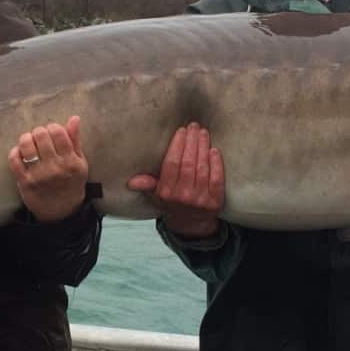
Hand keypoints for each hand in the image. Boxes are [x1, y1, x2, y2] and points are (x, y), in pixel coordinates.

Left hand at [8, 116, 88, 222]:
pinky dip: (15, 152)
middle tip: (40, 137)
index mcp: (70, 161)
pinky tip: (21, 153)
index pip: (58, 132)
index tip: (52, 132)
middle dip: (39, 132)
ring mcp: (38, 175)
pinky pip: (14, 160)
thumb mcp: (80, 162)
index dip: (53, 127)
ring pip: (26, 145)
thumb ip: (75, 140)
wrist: (61, 212)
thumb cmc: (71, 183)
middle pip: (41, 135)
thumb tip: (74, 118)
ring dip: (26, 139)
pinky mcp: (25, 182)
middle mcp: (55, 168)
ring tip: (30, 142)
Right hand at [128, 122, 224, 238]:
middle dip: (192, 141)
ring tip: (203, 133)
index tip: (181, 131)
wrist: (191, 224)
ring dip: (203, 147)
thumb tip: (132, 182)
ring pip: (202, 168)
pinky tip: (214, 150)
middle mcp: (183, 196)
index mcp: (166, 192)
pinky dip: (216, 164)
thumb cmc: (172, 203)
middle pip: (188, 163)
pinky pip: (217, 179)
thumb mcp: (156, 195)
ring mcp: (200, 200)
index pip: (171, 164)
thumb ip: (147, 185)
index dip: (177, 145)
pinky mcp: (215, 201)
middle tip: (194, 126)